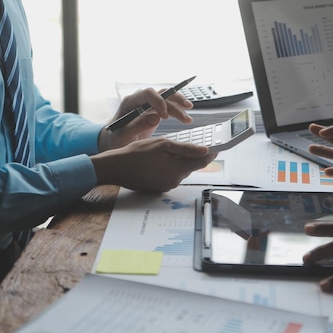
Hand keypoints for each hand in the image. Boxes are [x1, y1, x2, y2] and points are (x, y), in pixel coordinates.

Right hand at [91, 137, 215, 191]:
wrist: (116, 168)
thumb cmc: (136, 153)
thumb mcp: (162, 144)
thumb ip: (185, 149)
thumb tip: (205, 150)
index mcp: (178, 169)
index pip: (202, 162)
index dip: (210, 153)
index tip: (215, 146)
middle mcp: (175, 181)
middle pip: (191, 167)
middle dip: (191, 156)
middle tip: (186, 144)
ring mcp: (167, 186)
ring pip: (181, 171)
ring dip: (179, 161)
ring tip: (166, 152)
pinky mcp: (160, 188)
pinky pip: (171, 176)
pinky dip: (169, 168)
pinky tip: (159, 161)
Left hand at [99, 87, 193, 150]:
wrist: (114, 142)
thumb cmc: (115, 138)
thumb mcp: (123, 135)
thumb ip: (137, 126)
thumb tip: (155, 117)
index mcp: (130, 102)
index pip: (147, 94)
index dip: (159, 101)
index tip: (165, 117)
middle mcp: (140, 101)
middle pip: (161, 93)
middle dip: (175, 100)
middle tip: (187, 109)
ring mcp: (148, 106)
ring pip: (167, 99)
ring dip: (179, 106)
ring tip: (188, 119)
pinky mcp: (154, 112)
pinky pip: (168, 107)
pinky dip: (178, 112)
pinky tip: (186, 118)